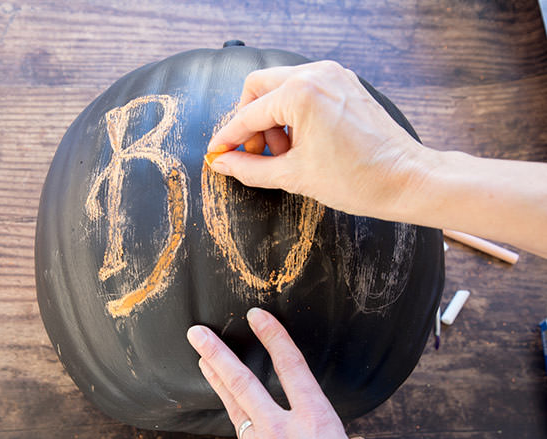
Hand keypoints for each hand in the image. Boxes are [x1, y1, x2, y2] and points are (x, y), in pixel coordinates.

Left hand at [186, 308, 388, 438]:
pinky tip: (231, 409)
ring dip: (216, 380)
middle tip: (198, 333)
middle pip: (244, 383)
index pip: (294, 367)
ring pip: (234, 406)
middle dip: (219, 354)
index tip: (259, 317)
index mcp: (317, 423)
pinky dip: (236, 417)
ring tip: (201, 359)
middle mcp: (284, 431)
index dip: (275, 337)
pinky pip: (242, 435)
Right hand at [205, 60, 430, 219]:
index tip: (217, 153)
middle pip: (258, 88)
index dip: (228, 137)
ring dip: (272, 118)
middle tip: (254, 153)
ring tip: (284, 153)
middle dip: (250, 122)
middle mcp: (316, 74)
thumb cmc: (360, 179)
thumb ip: (251, 167)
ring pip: (280, 87)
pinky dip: (293, 113)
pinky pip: (304, 89)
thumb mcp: (294, 176)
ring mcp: (333, 75)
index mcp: (301, 93)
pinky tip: (300, 142)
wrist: (407, 179)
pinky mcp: (344, 83)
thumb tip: (224, 164)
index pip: (248, 114)